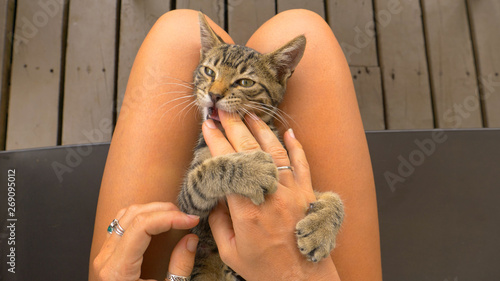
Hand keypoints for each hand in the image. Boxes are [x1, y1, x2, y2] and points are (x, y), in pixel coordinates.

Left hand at [92, 202, 198, 280]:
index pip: (142, 227)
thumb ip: (180, 267)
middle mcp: (105, 259)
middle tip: (188, 217)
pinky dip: (141, 216)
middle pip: (134, 216)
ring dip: (152, 210)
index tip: (191, 220)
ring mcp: (103, 255)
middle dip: (164, 211)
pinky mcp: (107, 255)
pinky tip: (158, 221)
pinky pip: (120, 224)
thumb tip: (191, 239)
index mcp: (117, 271)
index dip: (169, 218)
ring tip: (176, 216)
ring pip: (125, 214)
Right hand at [203, 111, 340, 280]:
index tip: (208, 125)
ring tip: (248, 113)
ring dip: (261, 129)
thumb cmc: (265, 269)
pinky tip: (288, 131)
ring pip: (276, 151)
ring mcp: (291, 191)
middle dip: (234, 126)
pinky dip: (296, 146)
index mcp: (246, 209)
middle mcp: (270, 194)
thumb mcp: (231, 252)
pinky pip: (302, 164)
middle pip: (250, 151)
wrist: (301, 278)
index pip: (228, 165)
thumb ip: (218, 223)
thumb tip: (214, 200)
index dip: (216, 142)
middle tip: (224, 109)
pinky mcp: (307, 194)